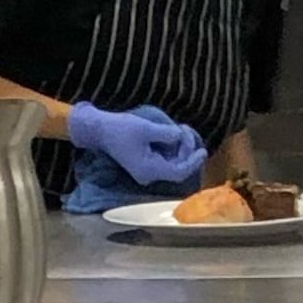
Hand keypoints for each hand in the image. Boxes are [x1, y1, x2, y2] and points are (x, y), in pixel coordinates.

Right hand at [60, 100, 205, 193]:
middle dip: (186, 151)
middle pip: (177, 169)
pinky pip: (164, 161)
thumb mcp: (146, 127)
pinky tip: (173, 135)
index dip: (193, 162)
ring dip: (180, 149)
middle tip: (186, 130)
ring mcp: (146, 171)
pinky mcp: (144, 165)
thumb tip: (180, 136)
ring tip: (181, 129)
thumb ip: (166, 134)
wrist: (100, 130)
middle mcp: (149, 175)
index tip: (202, 150)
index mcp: (149, 170)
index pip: (178, 172)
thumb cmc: (121, 128)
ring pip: (172, 164)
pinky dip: (171, 149)